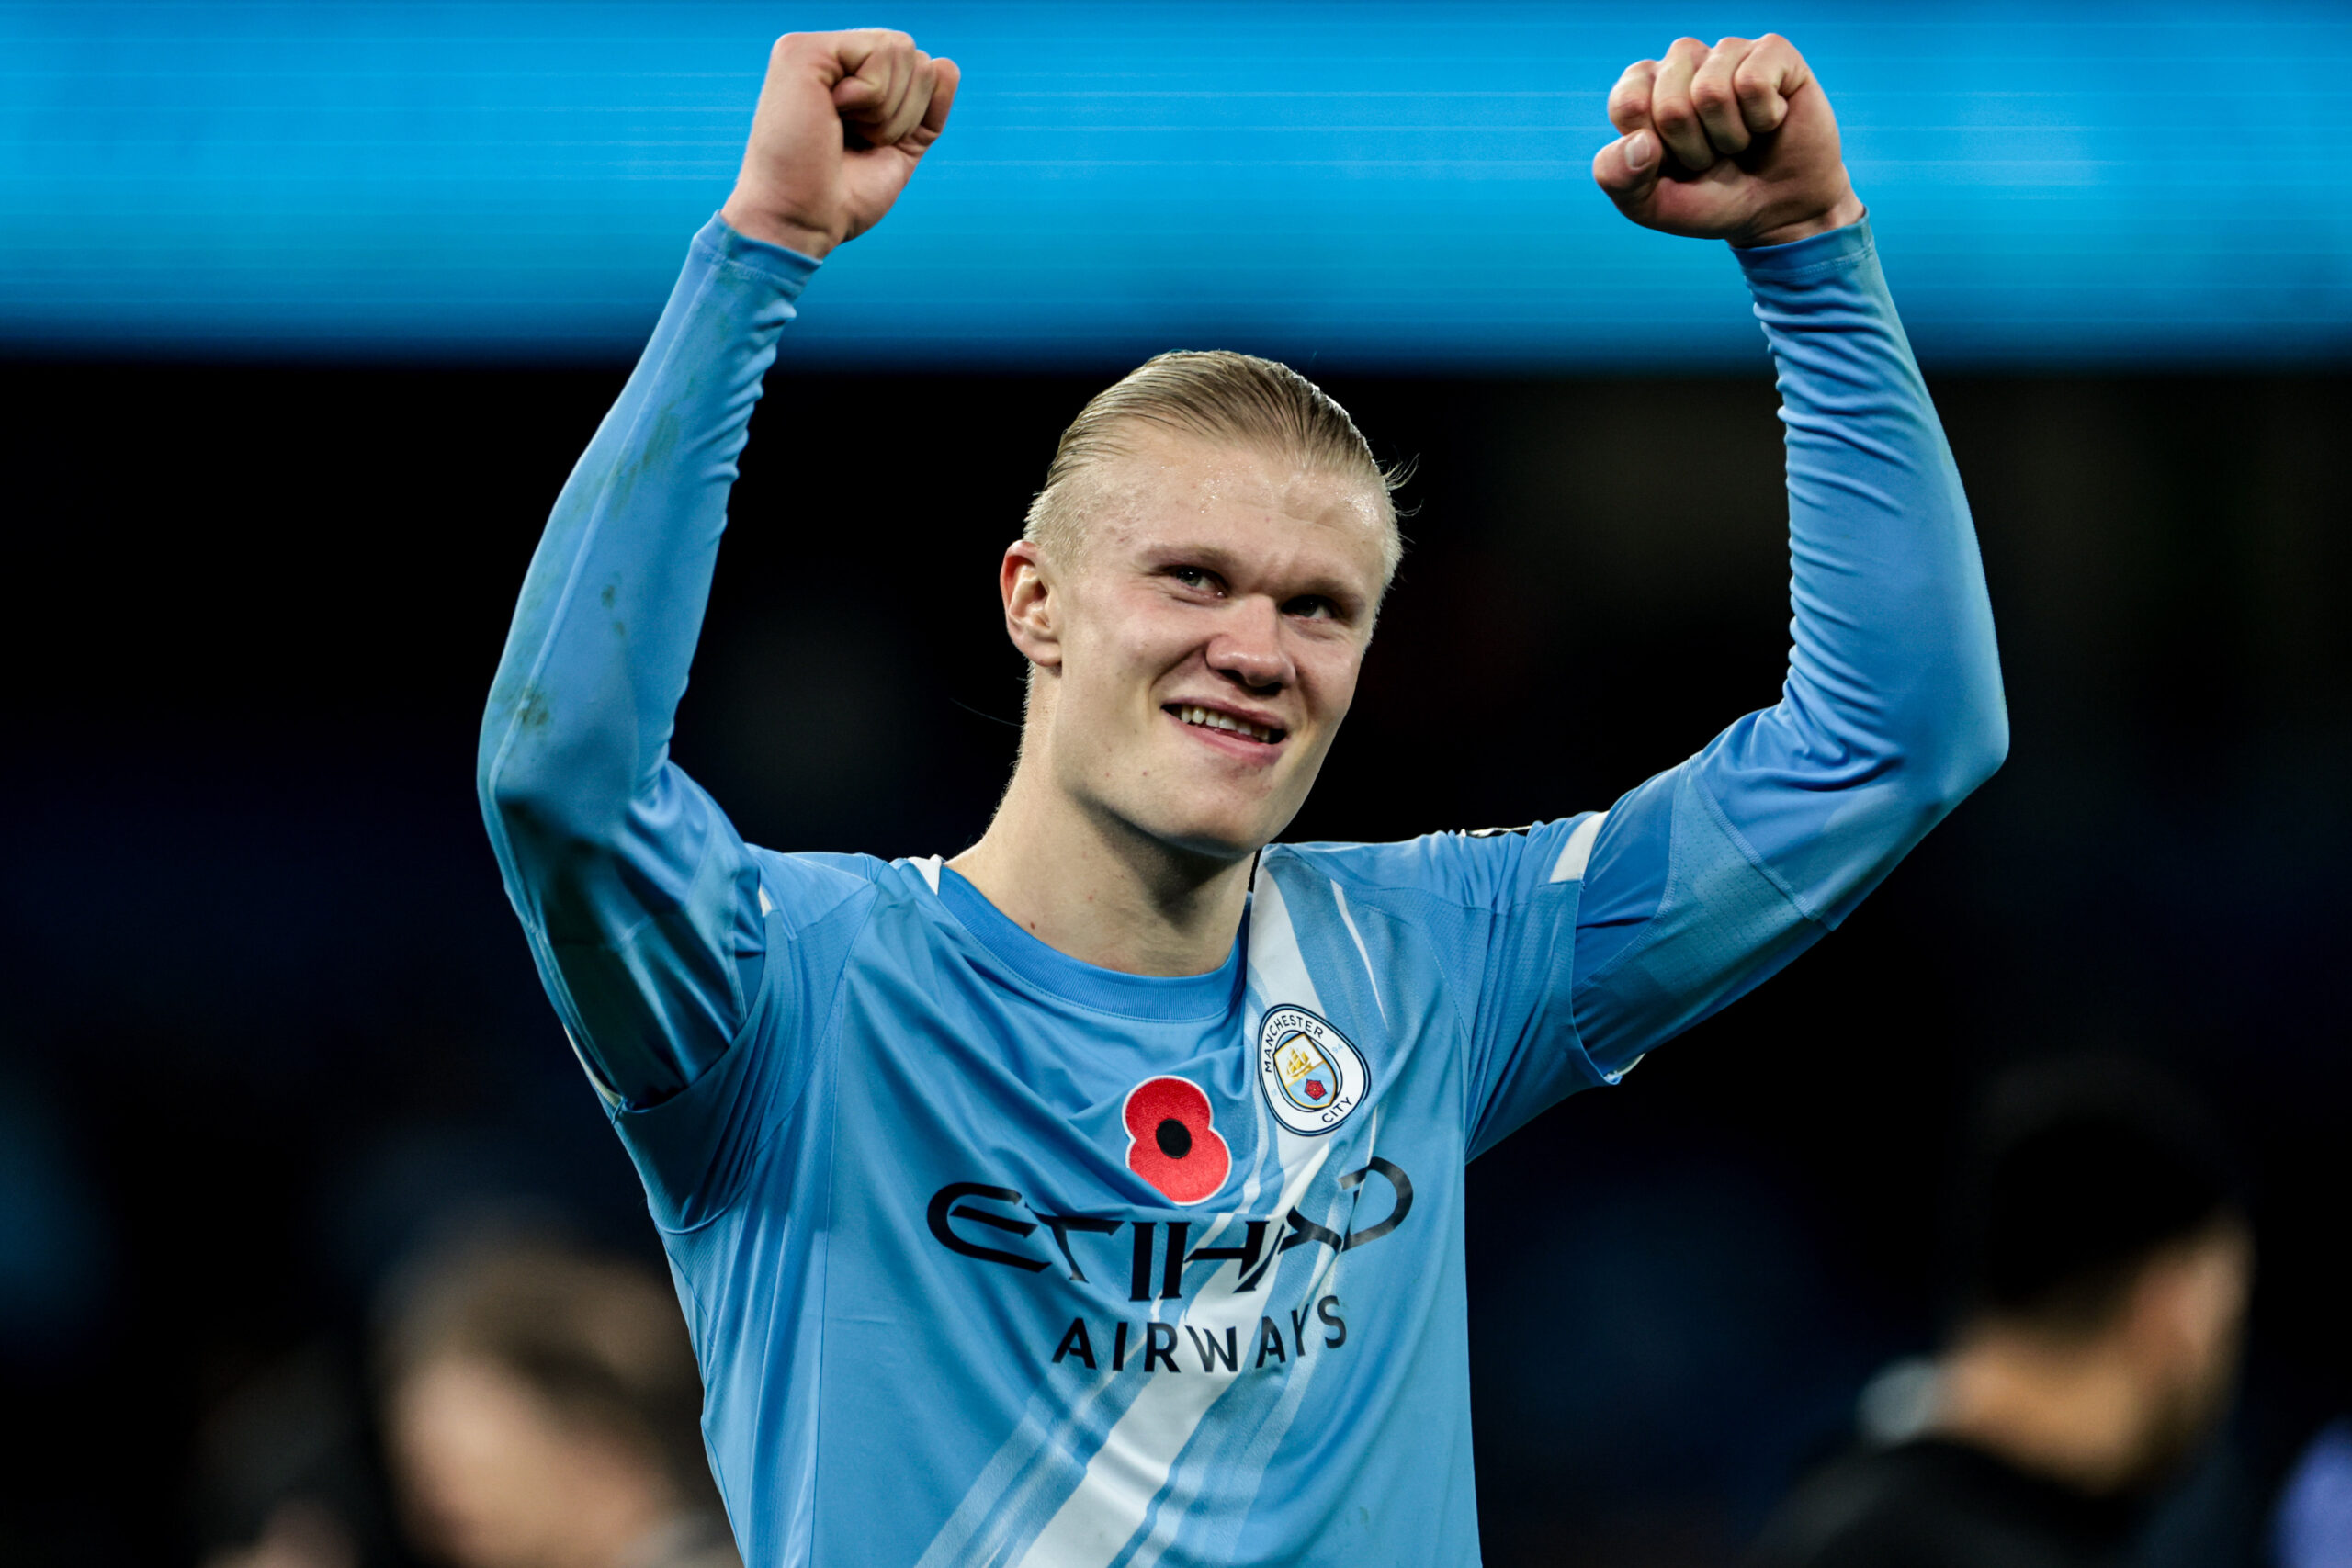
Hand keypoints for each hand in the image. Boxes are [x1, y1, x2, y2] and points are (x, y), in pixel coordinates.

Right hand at [720, 30, 958, 258]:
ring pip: (903, 50)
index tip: (869, 146)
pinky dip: (875, 97)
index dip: (912, 116)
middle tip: (857, 140)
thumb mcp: (899, 149)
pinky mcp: (803, 50)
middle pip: (914, 56)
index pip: (917, 69)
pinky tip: (833, 112)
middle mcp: (830, 60)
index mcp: (849, 81)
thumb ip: (924, 108)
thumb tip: (946, 64)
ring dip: (887, 109)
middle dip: (903, 111)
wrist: (802, 221)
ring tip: (844, 131)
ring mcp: (814, 51)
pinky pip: (882, 52)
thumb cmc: (842, 198)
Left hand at [1591, 34, 1861, 247]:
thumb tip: (1640, 142)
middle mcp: (1681, 61)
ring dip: (1729, 138)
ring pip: (1711, 92)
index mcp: (1642, 87)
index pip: (1628, 104)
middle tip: (1712, 157)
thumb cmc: (1709, 200)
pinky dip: (1763, 119)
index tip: (1671, 163)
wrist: (1779, 211)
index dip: (1652, 151)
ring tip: (1738, 142)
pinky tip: (1769, 122)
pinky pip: (1753, 82)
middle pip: (1670, 105)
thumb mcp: (1649, 205)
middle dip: (1693, 151)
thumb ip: (1618, 178)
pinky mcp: (1772, 51)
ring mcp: (1726, 52)